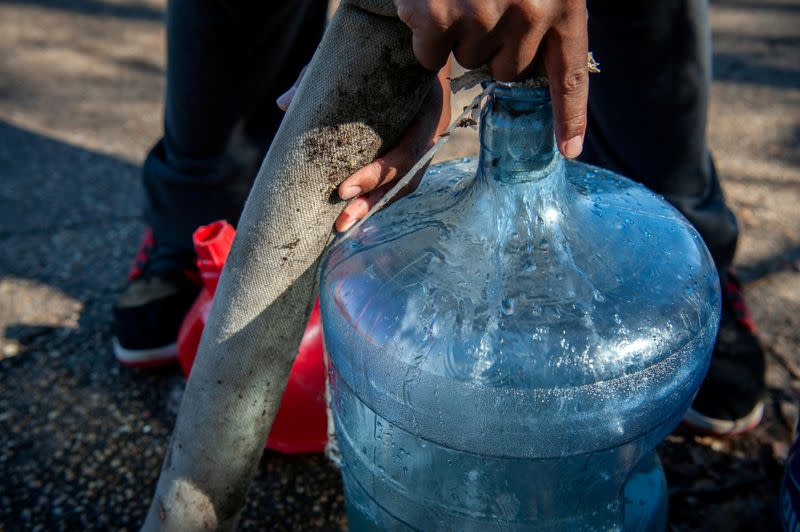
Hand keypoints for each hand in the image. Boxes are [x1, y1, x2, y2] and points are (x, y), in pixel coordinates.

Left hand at [277, 63, 450, 231]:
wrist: (414, 53)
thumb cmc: (385, 54)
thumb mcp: (357, 59)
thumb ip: (321, 78)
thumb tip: (284, 104)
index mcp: (428, 108)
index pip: (407, 150)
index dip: (378, 174)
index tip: (343, 188)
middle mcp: (432, 132)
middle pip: (406, 178)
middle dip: (373, 201)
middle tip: (341, 220)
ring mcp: (425, 146)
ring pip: (403, 186)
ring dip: (374, 207)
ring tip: (342, 226)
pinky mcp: (414, 155)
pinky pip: (399, 183)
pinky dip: (377, 198)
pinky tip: (353, 212)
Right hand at [395, 0, 588, 158]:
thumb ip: (543, 20)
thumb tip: (541, 102)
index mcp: (562, 2)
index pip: (571, 73)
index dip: (570, 116)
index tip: (569, 150)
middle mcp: (528, 13)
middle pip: (505, 70)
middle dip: (492, 44)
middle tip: (481, 0)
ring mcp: (483, 16)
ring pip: (467, 60)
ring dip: (456, 33)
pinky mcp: (439, 17)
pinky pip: (428, 52)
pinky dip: (423, 31)